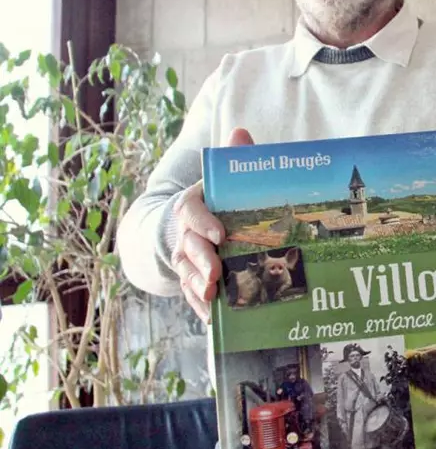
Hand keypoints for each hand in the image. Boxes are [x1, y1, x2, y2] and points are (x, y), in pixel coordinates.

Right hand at [171, 127, 252, 322]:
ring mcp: (183, 258)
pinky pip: (189, 292)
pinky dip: (199, 305)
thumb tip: (240, 132)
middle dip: (202, 260)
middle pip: (188, 247)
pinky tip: (212, 316)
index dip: (203, 223)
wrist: (188, 224)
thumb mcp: (221, 179)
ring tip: (212, 296)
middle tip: (215, 273)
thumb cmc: (213, 199)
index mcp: (190, 205)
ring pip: (187, 272)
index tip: (220, 233)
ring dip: (198, 285)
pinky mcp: (188, 277)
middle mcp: (182, 233)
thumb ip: (231, 158)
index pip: (190, 211)